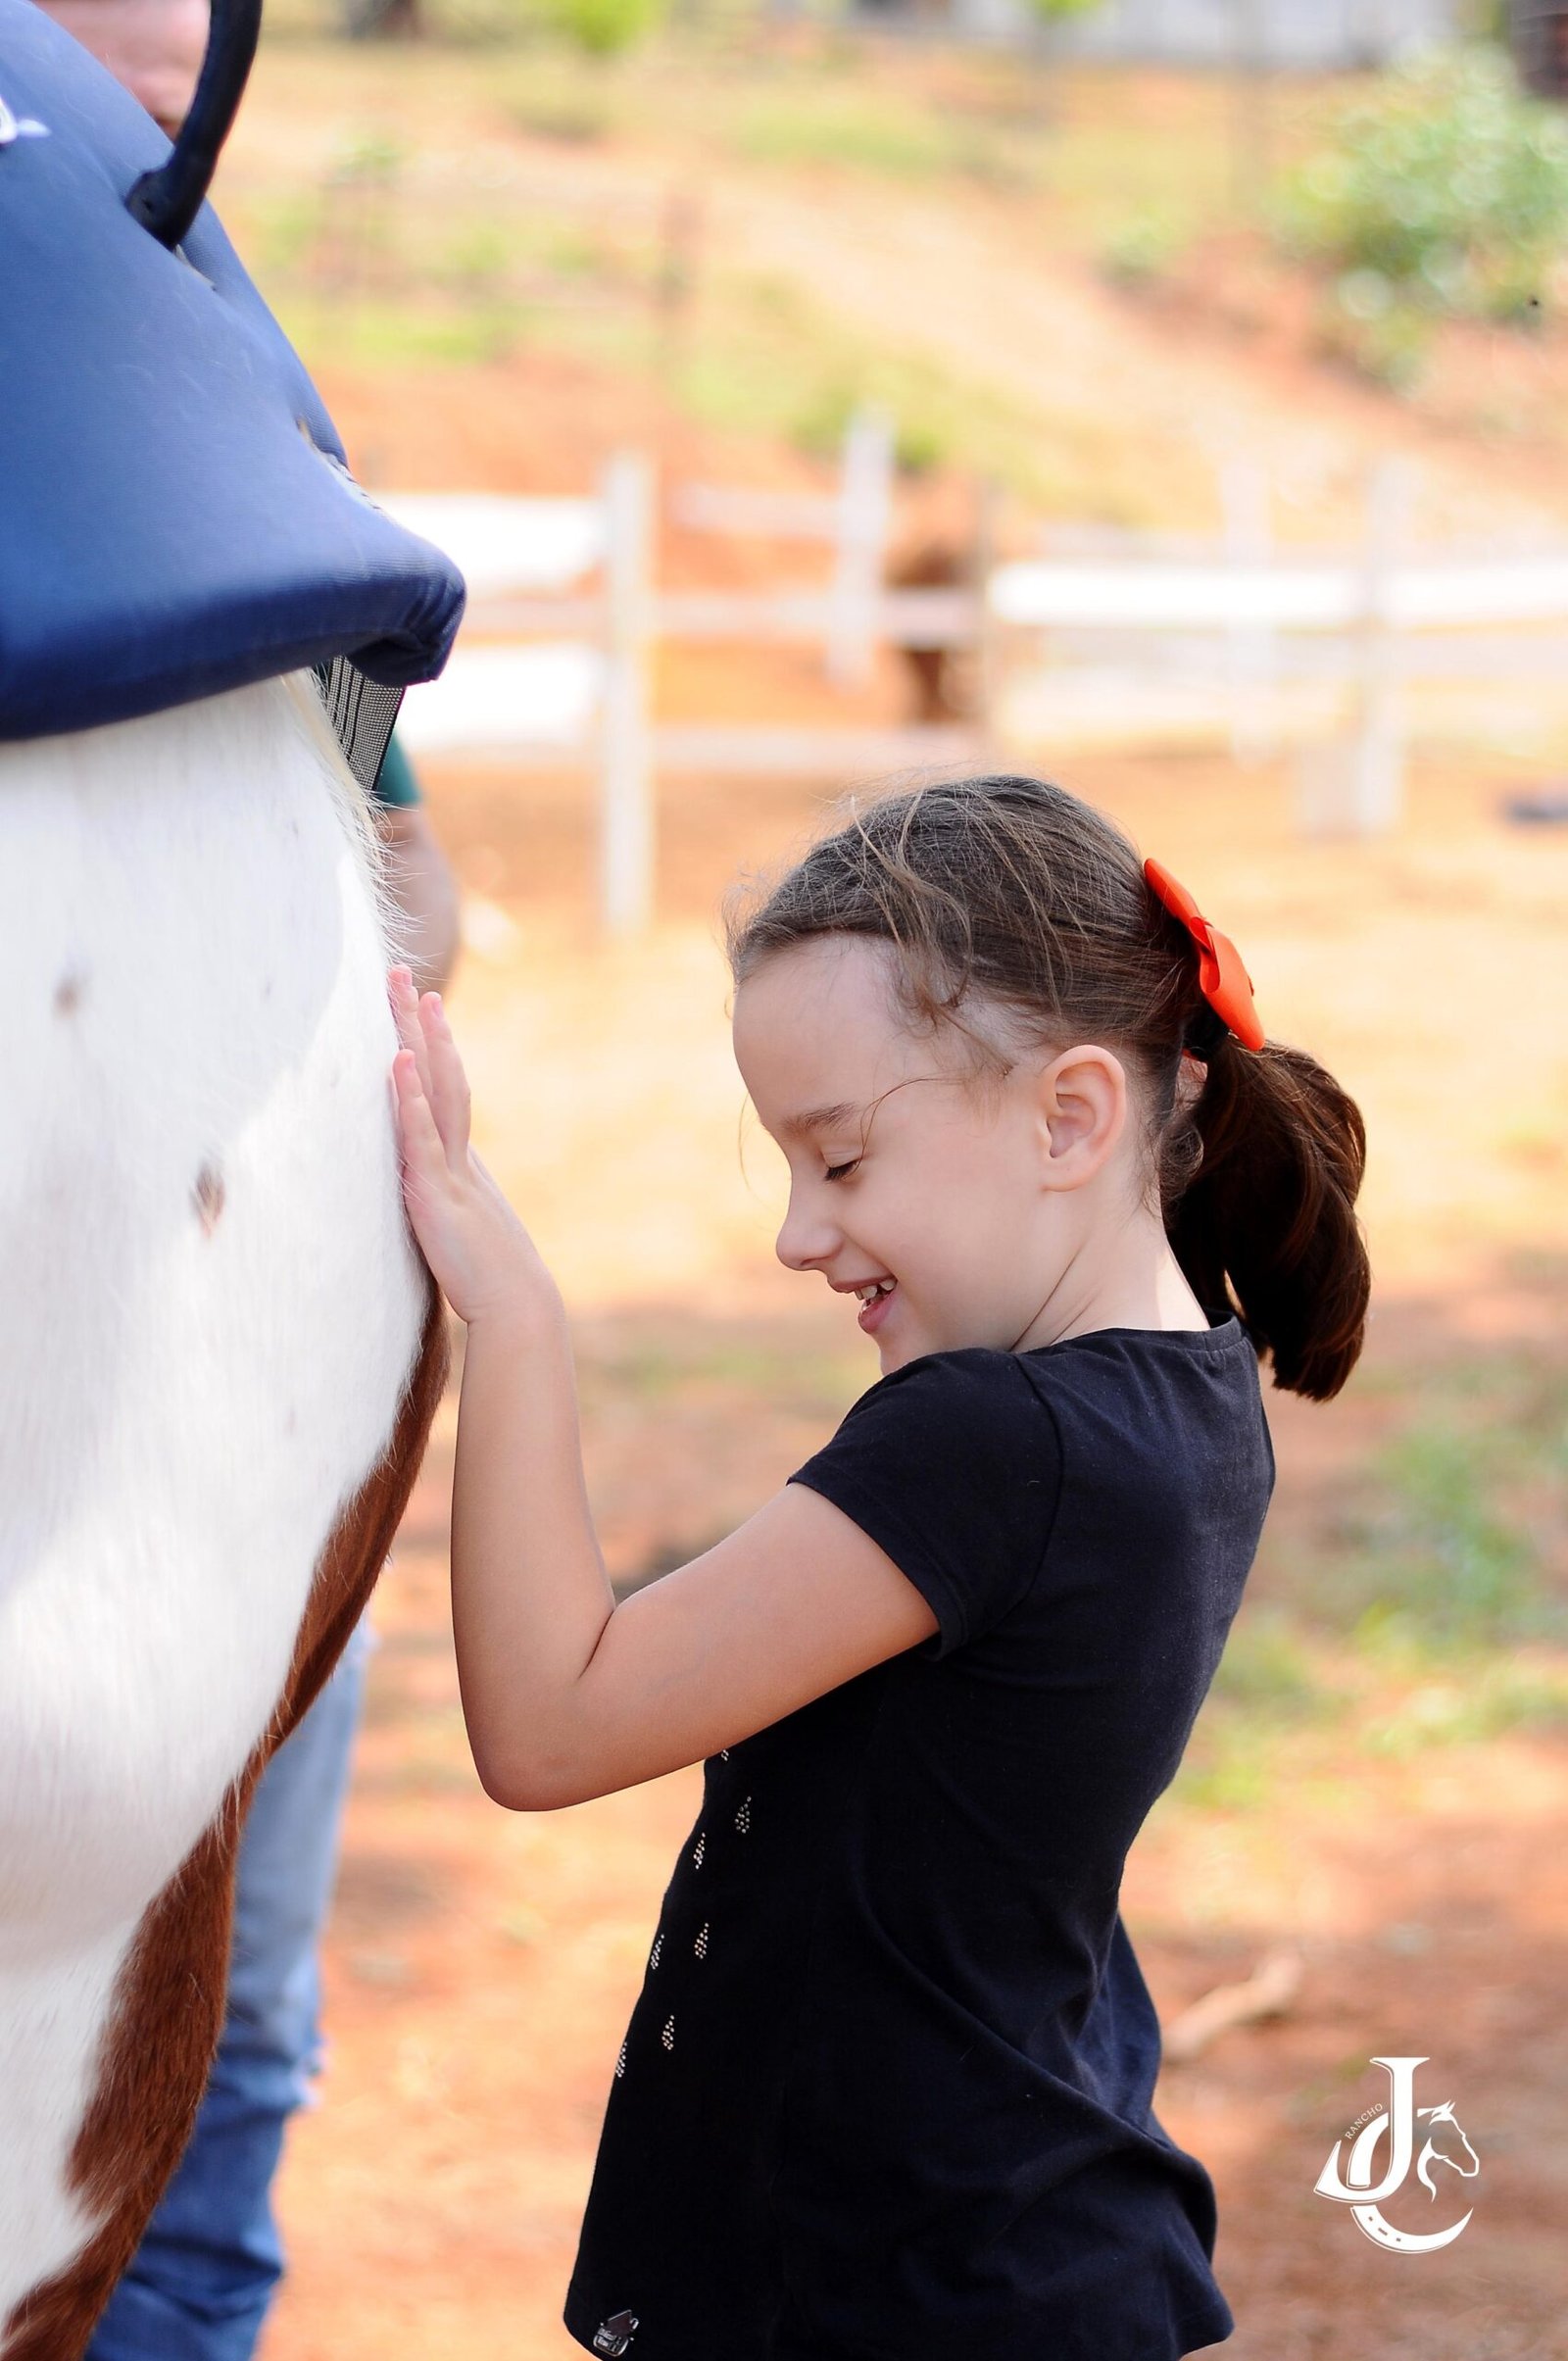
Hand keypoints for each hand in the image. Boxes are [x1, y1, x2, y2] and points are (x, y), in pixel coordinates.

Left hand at [388, 968, 553, 1327]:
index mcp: (462, 1162)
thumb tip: (433, 1202)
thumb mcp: (459, 1232)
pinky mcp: (438, 1194)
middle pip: (441, 1074)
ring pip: (436, 1091)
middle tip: (401, 974)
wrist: (517, 1307)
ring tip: (409, 996)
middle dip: (420, 1023)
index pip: (444, 1092)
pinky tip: (401, 1061)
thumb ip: (445, 1208)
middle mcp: (460, 1155)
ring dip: (420, 1041)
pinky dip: (411, 1097)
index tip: (422, 1006)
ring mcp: (451, 1170)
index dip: (432, 1047)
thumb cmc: (489, 1281)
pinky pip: (422, 1137)